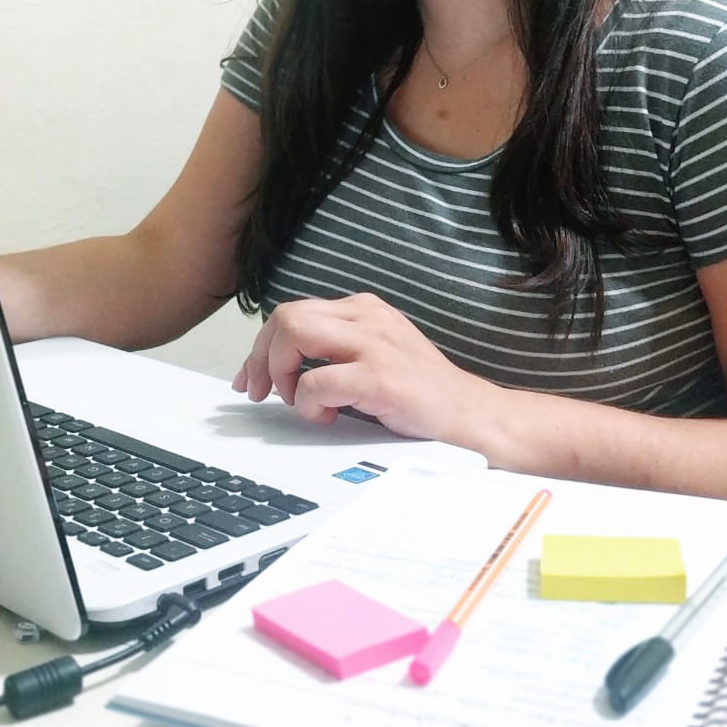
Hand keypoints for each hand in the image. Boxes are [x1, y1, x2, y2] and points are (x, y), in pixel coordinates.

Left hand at [231, 292, 485, 444]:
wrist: (474, 418)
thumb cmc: (422, 394)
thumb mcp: (376, 353)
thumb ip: (335, 348)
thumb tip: (279, 364)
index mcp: (363, 308)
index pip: (292, 312)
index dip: (262, 346)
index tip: (251, 377)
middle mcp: (367, 316)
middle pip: (285, 316)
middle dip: (261, 357)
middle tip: (263, 392)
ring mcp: (374, 344)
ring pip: (293, 333)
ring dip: (281, 372)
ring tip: (298, 400)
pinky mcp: (381, 377)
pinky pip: (315, 380)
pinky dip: (308, 403)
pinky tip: (327, 416)